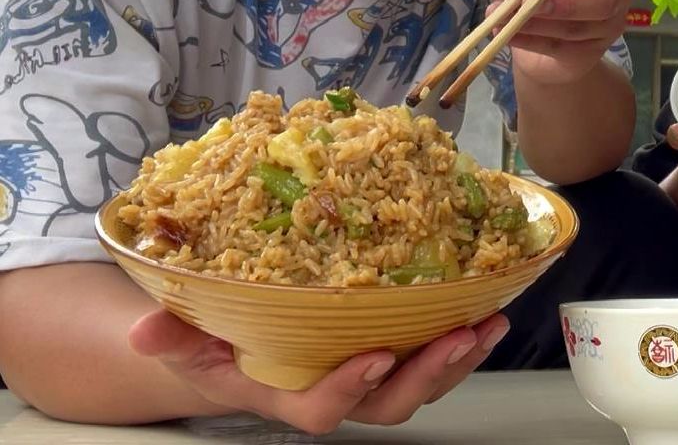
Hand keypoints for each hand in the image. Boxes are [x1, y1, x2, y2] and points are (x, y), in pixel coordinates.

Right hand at [129, 309, 508, 434]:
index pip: (322, 410)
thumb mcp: (188, 341)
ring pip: (422, 384)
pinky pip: (435, 356)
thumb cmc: (217, 343)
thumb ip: (173, 338)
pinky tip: (491, 308)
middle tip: (459, 336)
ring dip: (460, 358)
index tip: (375, 357)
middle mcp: (337, 391)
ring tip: (489, 324)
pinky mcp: (396, 352)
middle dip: (428, 374)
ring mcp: (372, 376)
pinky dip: (465, 337)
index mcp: (288, 394)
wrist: (238, 342)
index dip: (349, 389)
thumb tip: (145, 330)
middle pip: (389, 404)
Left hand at [490, 0, 633, 82]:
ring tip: (502, 16)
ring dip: (537, 23)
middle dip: (568, 2)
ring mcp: (605, 26)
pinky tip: (506, 33)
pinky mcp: (589, 52)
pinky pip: (561, 48)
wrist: (522, 29)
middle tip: (531, 0)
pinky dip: (529, 41)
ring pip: (578, 28)